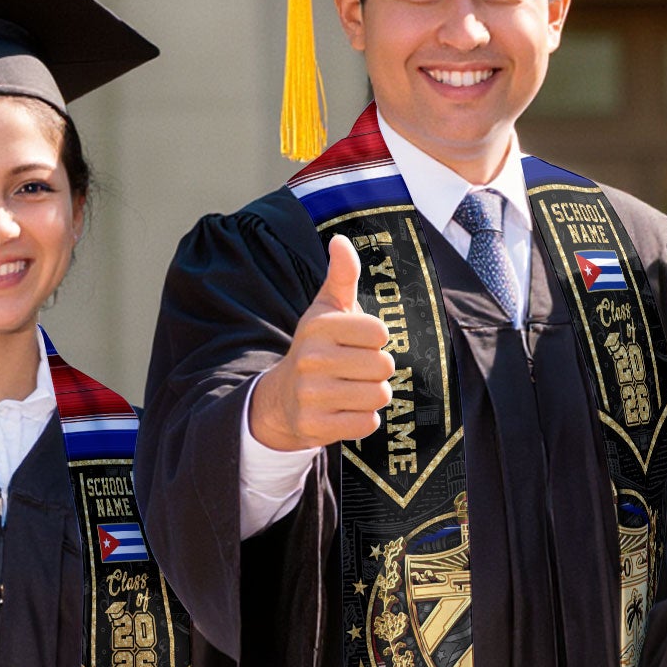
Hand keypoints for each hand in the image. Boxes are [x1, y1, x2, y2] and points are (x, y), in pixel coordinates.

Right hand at [246, 234, 395, 451]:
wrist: (282, 398)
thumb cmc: (317, 347)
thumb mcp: (327, 309)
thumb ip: (342, 275)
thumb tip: (340, 240)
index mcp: (319, 326)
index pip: (379, 332)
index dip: (375, 339)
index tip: (356, 342)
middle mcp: (312, 358)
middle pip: (384, 366)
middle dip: (377, 370)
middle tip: (355, 370)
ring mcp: (312, 395)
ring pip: (379, 395)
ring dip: (373, 395)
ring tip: (351, 389)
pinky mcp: (316, 426)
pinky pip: (367, 424)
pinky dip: (363, 420)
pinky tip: (344, 410)